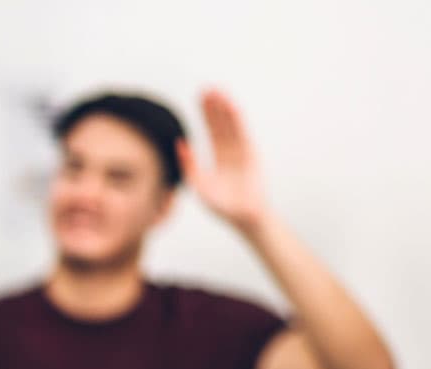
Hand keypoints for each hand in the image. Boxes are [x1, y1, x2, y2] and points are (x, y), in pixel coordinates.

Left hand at [178, 89, 270, 232]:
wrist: (245, 216)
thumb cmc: (222, 206)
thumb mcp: (200, 186)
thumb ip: (190, 166)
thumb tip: (179, 144)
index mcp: (220, 159)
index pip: (214, 131)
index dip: (208, 115)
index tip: (202, 98)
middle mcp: (232, 152)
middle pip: (222, 124)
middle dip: (215, 108)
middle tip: (207, 89)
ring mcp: (242, 152)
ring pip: (232, 126)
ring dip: (225, 109)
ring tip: (217, 92)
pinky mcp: (251, 154)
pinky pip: (242, 133)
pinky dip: (236, 120)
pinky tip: (231, 106)